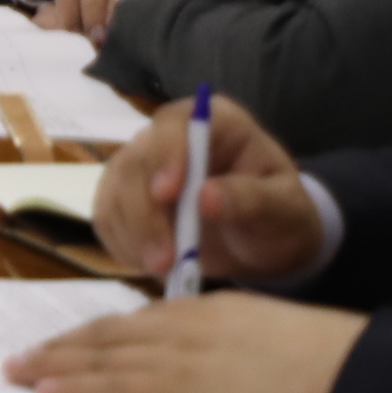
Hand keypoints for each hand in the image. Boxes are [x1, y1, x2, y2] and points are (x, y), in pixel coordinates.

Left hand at [5, 296, 370, 392]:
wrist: (356, 375)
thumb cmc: (338, 365)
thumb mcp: (281, 341)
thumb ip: (246, 348)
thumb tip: (232, 370)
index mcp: (216, 311)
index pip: (146, 320)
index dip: (104, 333)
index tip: (76, 341)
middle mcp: (189, 326)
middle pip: (111, 333)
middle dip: (65, 345)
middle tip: (25, 355)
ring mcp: (182, 358)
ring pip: (101, 357)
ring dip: (54, 364)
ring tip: (17, 372)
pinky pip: (114, 389)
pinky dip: (76, 389)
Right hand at [89, 92, 324, 281]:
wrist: (264, 240)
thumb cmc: (281, 215)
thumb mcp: (284, 208)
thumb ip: (252, 199)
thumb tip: (207, 197)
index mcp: (215, 122)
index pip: (176, 125)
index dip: (166, 155)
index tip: (168, 194)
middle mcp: (170, 136)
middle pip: (136, 161)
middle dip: (145, 213)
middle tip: (166, 259)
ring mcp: (142, 165)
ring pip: (115, 190)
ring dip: (133, 234)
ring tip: (164, 270)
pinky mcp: (125, 196)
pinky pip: (108, 216)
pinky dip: (123, 244)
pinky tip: (152, 265)